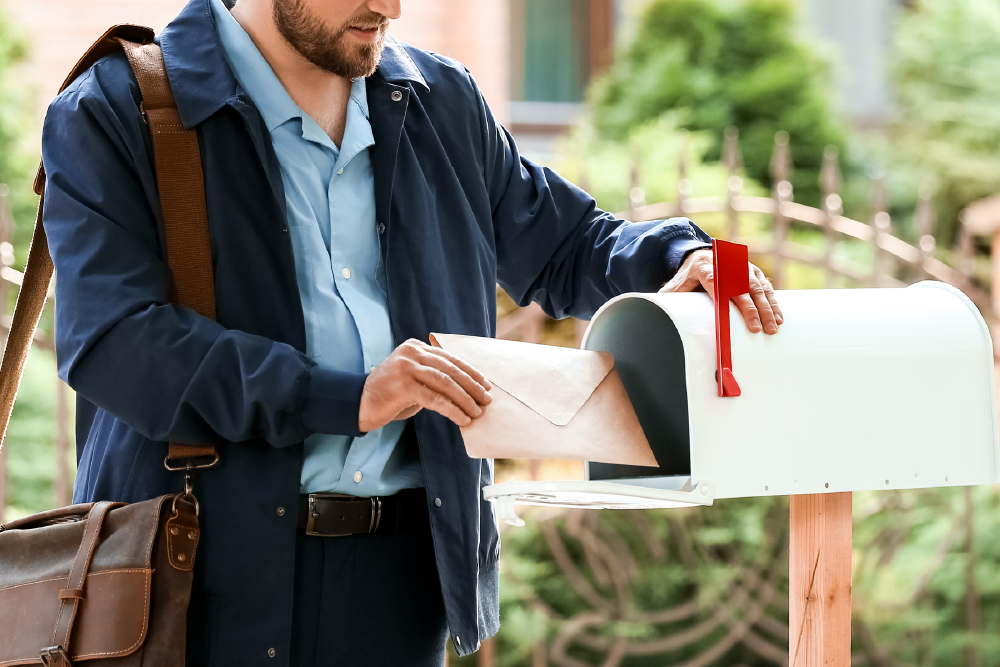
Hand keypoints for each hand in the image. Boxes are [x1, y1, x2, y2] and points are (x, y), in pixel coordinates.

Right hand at [358, 339, 492, 431]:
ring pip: (446, 383)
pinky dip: (452, 410)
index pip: (450, 358)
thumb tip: (467, 387)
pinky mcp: (404, 386)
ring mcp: (406, 367)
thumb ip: (433, 375)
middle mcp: (411, 352)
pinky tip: (462, 419)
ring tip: (477, 412)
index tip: (486, 385)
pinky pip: (435, 399)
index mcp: (416, 346)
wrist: (358, 404)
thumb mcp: (413, 378)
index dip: (471, 372)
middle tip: (487, 399)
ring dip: (465, 399)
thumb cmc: (390, 394)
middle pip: (451, 369)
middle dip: (472, 385)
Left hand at [659, 249, 783, 333]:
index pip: (719, 283)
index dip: (733, 301)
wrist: (697, 255)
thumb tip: (658, 317)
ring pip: (758, 286)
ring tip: (774, 326)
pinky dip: (773, 301)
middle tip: (761, 330)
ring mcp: (741, 266)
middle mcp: (727, 264)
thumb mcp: (675, 287)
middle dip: (755, 310)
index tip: (742, 321)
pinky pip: (765, 286)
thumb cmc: (686, 277)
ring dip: (768, 307)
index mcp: (704, 267)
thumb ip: (670, 300)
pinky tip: (779, 317)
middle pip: (743, 287)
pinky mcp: (751, 270)